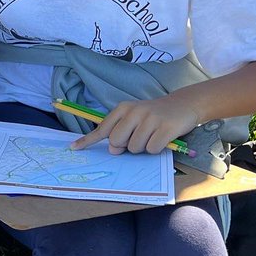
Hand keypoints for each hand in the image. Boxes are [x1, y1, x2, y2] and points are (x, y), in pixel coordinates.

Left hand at [70, 96, 198, 155]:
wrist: (182, 105)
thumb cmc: (153, 116)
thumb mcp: (133, 119)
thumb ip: (120, 133)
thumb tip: (113, 150)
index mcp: (123, 108)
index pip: (102, 128)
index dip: (88, 140)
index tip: (74, 148)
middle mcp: (135, 111)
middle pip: (116, 141)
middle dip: (125, 146)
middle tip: (138, 138)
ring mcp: (151, 119)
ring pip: (134, 148)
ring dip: (143, 148)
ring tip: (152, 135)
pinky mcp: (166, 128)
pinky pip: (152, 149)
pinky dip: (156, 148)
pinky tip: (162, 138)